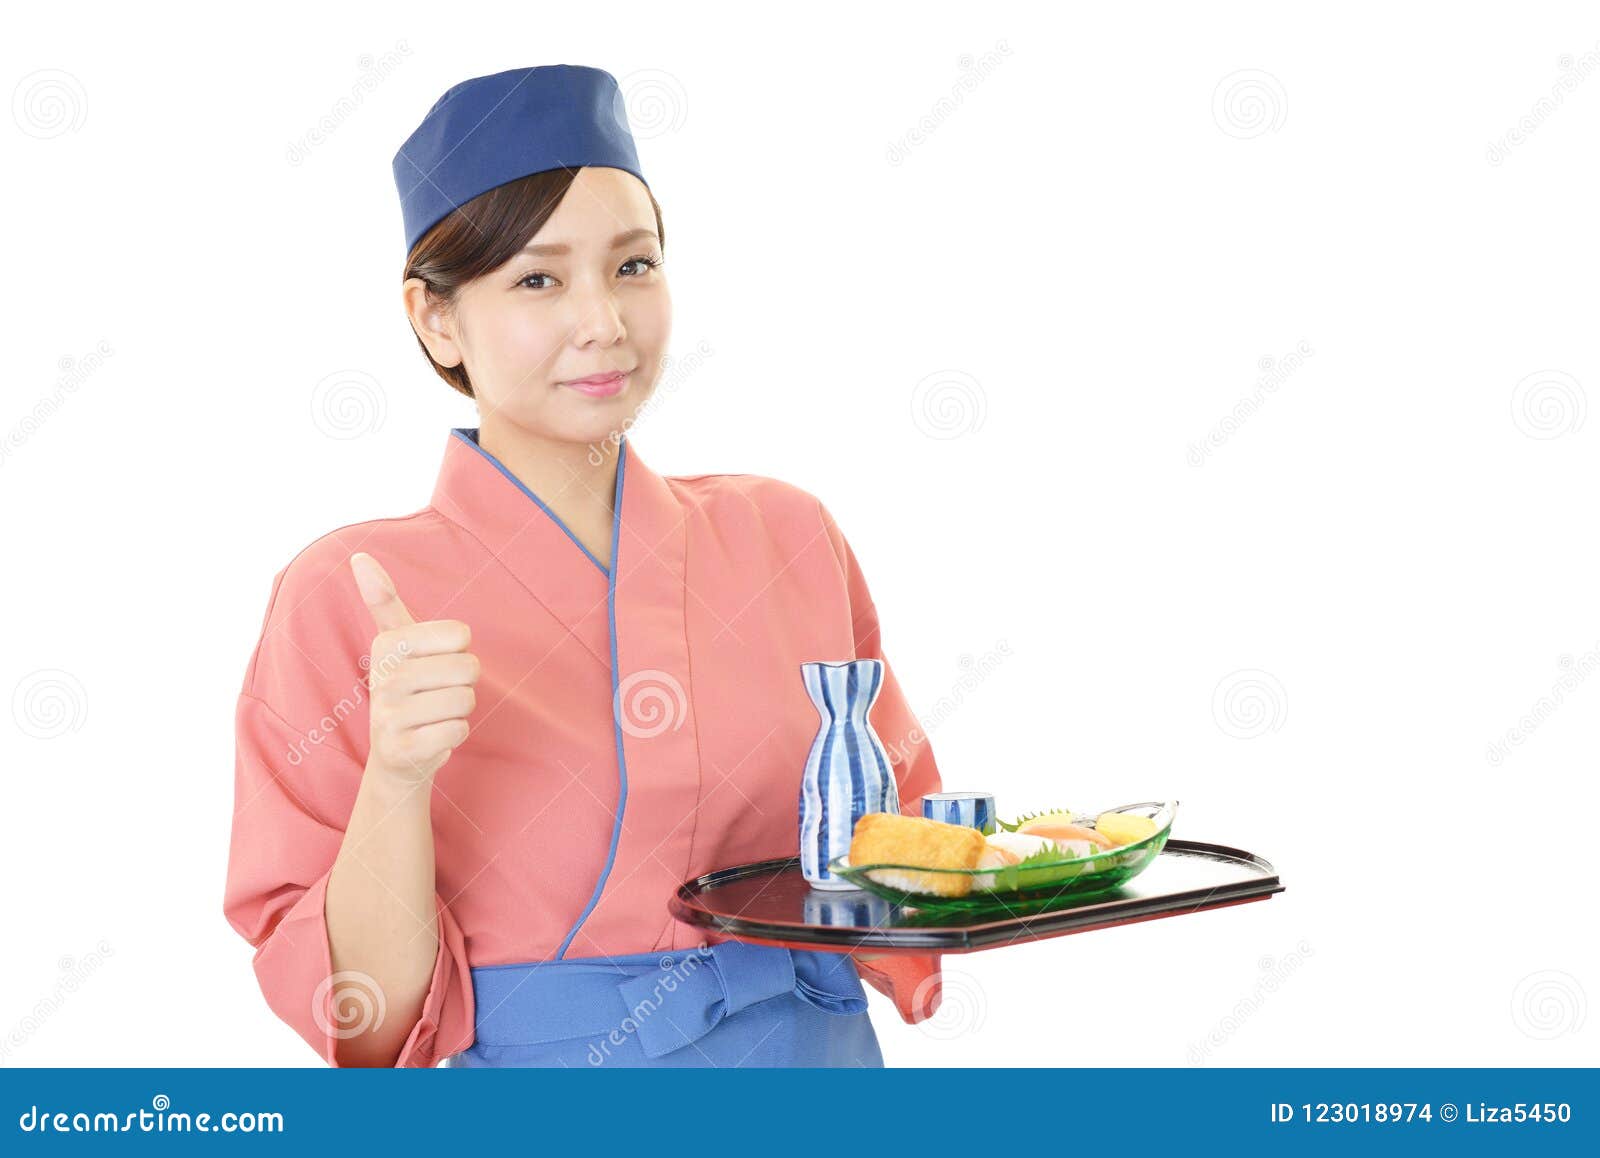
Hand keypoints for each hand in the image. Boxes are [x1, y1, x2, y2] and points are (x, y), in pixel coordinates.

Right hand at [350, 552, 479, 783]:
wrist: (396, 755)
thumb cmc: (407, 690)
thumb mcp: (395, 643)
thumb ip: (382, 600)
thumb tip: (358, 555)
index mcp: (386, 645)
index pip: (460, 634)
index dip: (458, 651)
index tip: (433, 663)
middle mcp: (382, 678)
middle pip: (468, 668)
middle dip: (463, 684)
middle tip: (436, 694)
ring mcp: (388, 716)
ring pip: (465, 700)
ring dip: (460, 710)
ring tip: (434, 714)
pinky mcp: (401, 749)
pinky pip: (457, 730)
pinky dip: (454, 734)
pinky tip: (432, 736)